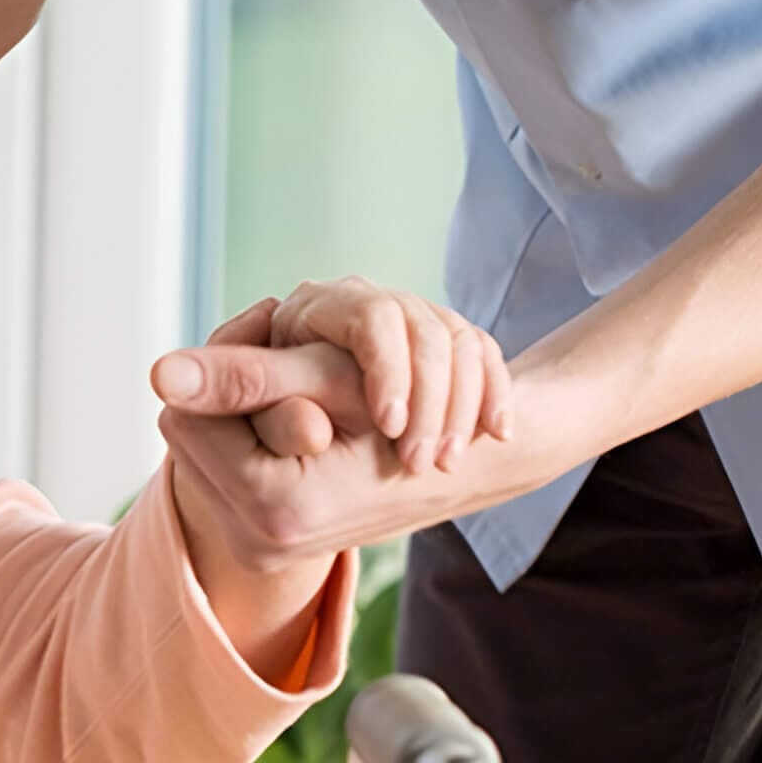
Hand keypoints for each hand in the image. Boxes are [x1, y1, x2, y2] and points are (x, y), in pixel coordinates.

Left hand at [156, 348, 579, 572]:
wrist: (465, 469)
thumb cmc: (405, 408)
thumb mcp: (329, 382)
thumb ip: (244, 377)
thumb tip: (158, 372)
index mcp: (274, 507)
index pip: (185, 416)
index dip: (219, 368)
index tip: (264, 337)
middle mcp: (259, 544)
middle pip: (188, 438)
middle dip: (223, 398)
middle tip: (279, 368)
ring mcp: (260, 551)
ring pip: (202, 453)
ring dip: (234, 418)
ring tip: (289, 397)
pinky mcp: (264, 547)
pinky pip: (221, 475)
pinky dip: (246, 442)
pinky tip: (288, 425)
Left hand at [261, 278, 512, 472]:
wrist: (317, 417)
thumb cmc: (276, 413)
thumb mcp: (265, 406)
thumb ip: (264, 404)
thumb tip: (280, 419)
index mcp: (318, 306)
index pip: (373, 317)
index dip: (388, 369)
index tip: (390, 427)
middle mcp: (369, 299)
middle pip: (423, 330)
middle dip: (429, 400)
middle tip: (419, 462)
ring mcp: (411, 315)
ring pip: (459, 342)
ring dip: (462, 407)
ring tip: (446, 463)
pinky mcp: (443, 337)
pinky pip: (484, 353)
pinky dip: (495, 394)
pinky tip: (497, 435)